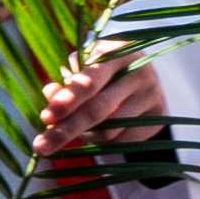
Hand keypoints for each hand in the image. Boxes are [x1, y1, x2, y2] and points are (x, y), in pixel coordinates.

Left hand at [38, 46, 164, 147]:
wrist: (143, 72)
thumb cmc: (104, 66)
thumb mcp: (84, 64)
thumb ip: (66, 80)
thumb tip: (49, 94)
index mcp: (117, 52)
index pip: (91, 80)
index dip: (68, 100)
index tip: (46, 116)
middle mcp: (139, 72)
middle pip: (99, 109)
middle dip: (66, 129)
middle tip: (41, 146)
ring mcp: (152, 95)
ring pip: (109, 130)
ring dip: (83, 135)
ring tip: (70, 131)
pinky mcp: (158, 117)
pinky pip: (121, 140)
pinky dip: (101, 141)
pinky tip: (95, 131)